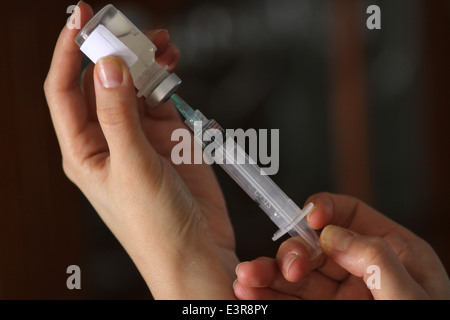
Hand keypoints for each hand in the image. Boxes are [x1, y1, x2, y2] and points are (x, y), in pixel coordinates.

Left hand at [44, 2, 237, 298]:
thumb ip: (119, 117)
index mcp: (85, 150)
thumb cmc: (156, 227)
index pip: (65, 90)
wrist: (197, 250)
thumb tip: (109, 69)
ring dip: (145, 62)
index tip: (81, 19)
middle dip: (114, 51)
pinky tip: (172, 66)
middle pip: (101, 81)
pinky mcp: (169, 137)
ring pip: (134, 86)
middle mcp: (109, 139)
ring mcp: (140, 136)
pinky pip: (162, 97)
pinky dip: (166, 79)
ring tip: (161, 44)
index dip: (69, 52)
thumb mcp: (133, 169)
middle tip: (133, 30)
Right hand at [234, 192, 449, 298]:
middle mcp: (360, 268)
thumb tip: (333, 235)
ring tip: (246, 278)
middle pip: (316, 245)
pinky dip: (268, 295)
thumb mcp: (414, 298)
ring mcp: (339, 294)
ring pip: (298, 274)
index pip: (352, 215)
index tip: (310, 219)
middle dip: (294, 251)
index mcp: (393, 253)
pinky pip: (291, 300)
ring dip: (269, 273)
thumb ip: (378, 261)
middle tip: (286, 268)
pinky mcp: (321, 312)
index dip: (326, 209)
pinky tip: (250, 293)